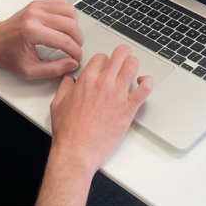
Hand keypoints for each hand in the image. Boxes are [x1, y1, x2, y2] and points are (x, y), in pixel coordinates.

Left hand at [0, 0, 83, 78]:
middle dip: (78, 39)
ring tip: (71, 37)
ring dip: (75, 25)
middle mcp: (35, 15)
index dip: (75, 52)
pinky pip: (62, 3)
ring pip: (69, 10)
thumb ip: (53, 69)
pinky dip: (68, 14)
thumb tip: (71, 64)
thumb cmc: (6, 54)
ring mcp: (37, 7)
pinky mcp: (38, 3)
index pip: (64, 41)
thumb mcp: (28, 70)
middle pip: (70, 24)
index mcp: (32, 31)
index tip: (77, 58)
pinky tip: (65, 26)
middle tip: (76, 49)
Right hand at [48, 45, 153, 174]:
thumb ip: (64, 87)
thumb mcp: (58, 104)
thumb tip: (69, 79)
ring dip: (133, 65)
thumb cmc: (68, 131)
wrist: (77, 151)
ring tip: (131, 70)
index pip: (101, 57)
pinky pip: (145, 88)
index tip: (104, 66)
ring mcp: (118, 94)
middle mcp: (103, 83)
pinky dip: (147, 82)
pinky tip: (143, 83)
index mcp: (86, 79)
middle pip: (120, 54)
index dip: (103, 60)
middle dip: (122, 54)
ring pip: (133, 65)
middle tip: (122, 59)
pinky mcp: (129, 108)